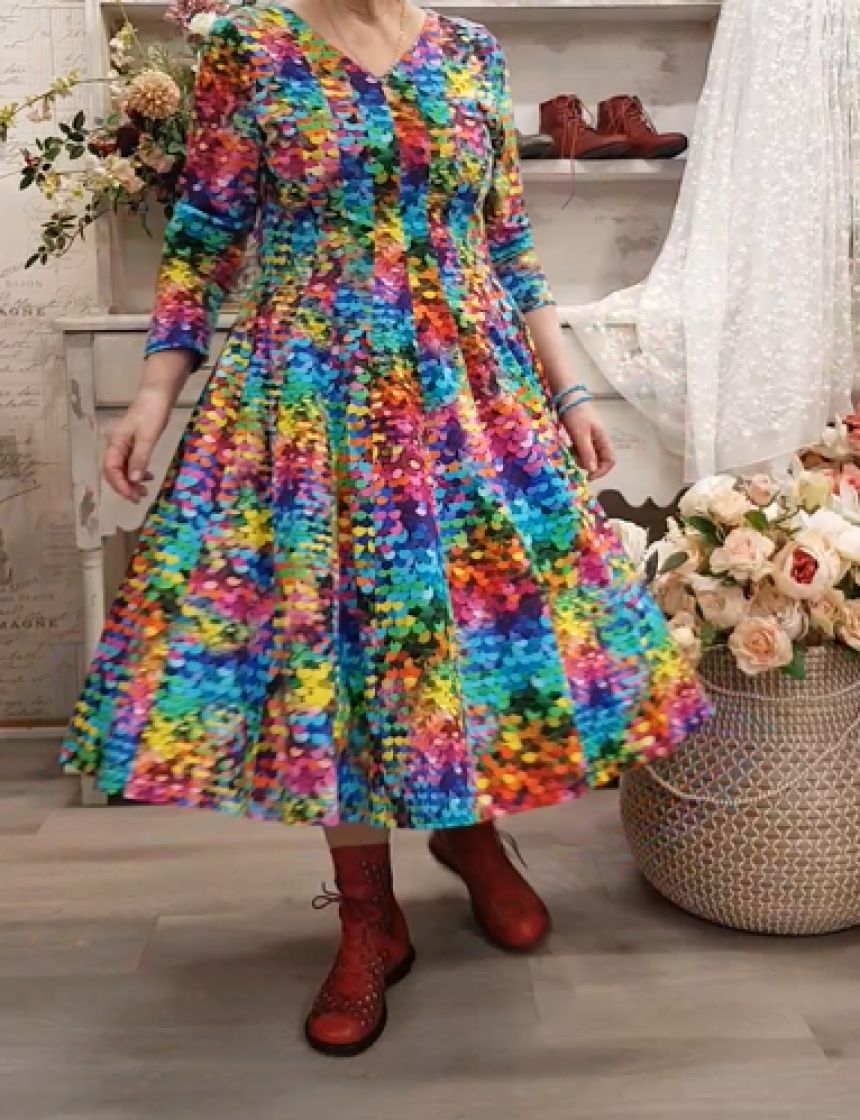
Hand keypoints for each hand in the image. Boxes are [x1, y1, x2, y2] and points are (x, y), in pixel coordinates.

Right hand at [103, 387, 171, 502]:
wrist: (157, 394)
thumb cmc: (152, 412)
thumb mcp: (148, 436)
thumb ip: (140, 458)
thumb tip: (134, 480)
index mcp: (116, 443)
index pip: (111, 469)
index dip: (120, 485)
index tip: (132, 497)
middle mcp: (116, 445)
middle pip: (114, 472)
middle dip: (124, 487)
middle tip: (139, 498)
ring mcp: (124, 444)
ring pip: (122, 469)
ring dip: (131, 482)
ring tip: (144, 492)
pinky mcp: (133, 443)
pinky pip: (130, 463)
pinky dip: (137, 473)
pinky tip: (147, 477)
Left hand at [560, 402, 615, 479]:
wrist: (568, 397)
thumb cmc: (576, 414)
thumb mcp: (580, 435)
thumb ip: (587, 452)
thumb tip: (592, 470)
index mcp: (603, 439)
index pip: (610, 461)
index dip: (601, 471)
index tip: (588, 476)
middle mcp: (599, 440)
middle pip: (599, 460)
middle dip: (588, 465)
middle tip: (574, 462)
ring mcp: (590, 438)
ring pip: (589, 456)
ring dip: (580, 459)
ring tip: (570, 452)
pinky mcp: (582, 436)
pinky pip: (581, 450)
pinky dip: (575, 452)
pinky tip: (568, 447)